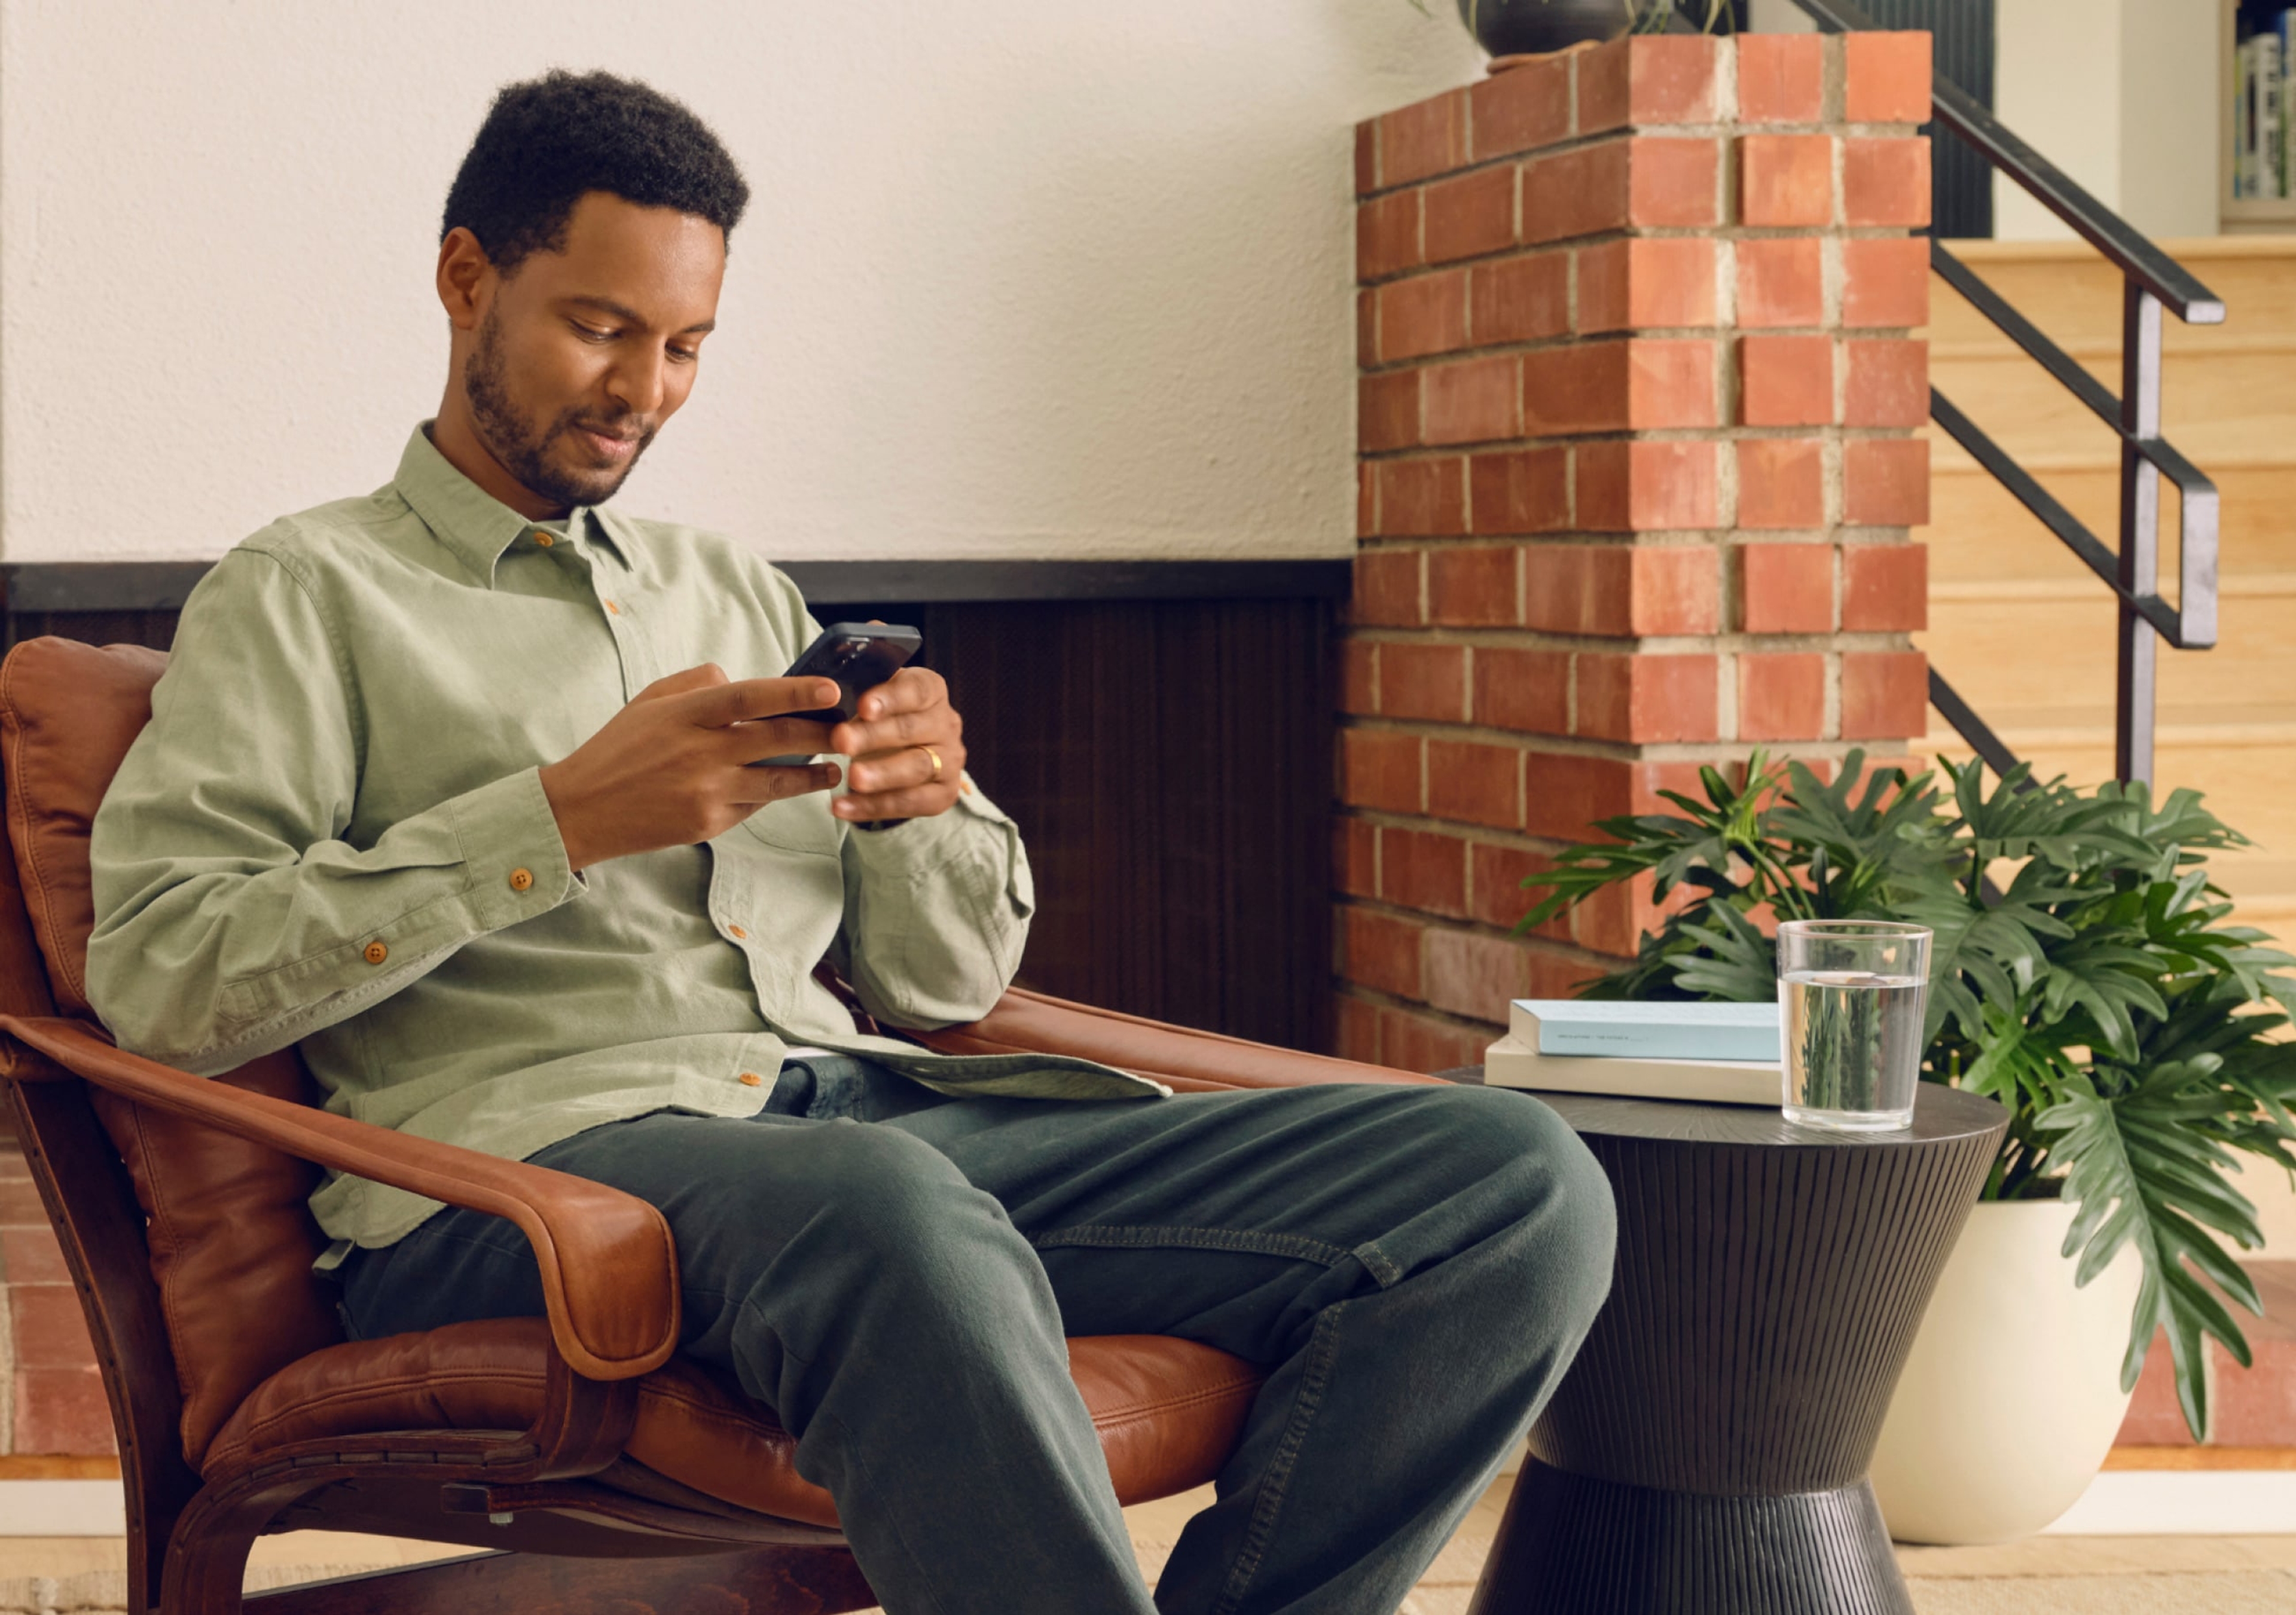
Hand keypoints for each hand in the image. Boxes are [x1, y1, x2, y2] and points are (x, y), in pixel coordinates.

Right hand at [538, 664, 842, 871]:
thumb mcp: (651, 701)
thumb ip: (697, 683)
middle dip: (821, 734)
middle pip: (776, 740)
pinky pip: (755, 806)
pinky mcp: (709, 824)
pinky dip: (775, 794)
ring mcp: (706, 792)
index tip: (831, 689)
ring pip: (777, 781)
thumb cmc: (620, 748)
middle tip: (850, 728)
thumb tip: (739, 678)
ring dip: (813, 774)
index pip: (751, 697)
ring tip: (836, 766)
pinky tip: (792, 786)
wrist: (582, 810)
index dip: (795, 692)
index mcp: (686, 715)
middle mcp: (700, 753)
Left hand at [827, 666, 965, 825]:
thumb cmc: (880, 720)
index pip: (917, 690)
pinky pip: (911, 803)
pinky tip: (843, 807)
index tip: (863, 706)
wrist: (900, 753)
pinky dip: (874, 806)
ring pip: (917, 767)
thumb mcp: (872, 700)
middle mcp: (946, 724)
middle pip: (911, 729)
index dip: (890, 698)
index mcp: (931, 691)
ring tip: (851, 778)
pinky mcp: (944, 794)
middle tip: (841, 741)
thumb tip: (827, 697)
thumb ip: (858, 698)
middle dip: (874, 736)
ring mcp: (950, 761)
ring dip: (881, 774)